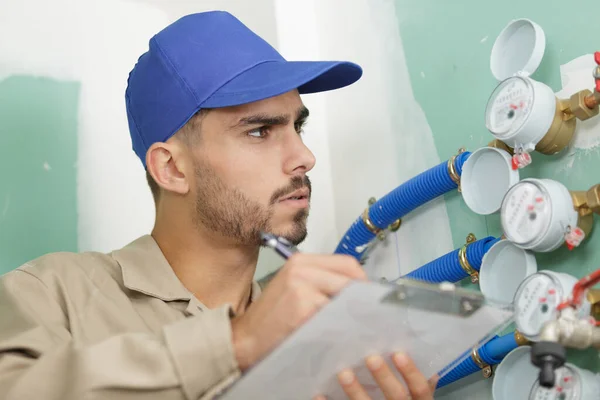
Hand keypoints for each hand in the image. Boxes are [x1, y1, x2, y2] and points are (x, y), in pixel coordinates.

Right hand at [230, 253, 366, 370]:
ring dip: (352, 314)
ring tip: (350, 327)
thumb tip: (359, 292)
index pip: (347, 263)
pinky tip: (336, 336)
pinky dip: (340, 327)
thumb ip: (322, 282)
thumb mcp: (295, 288)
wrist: (245, 339)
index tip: (367, 298)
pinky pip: (335, 316)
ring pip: (346, 298)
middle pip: (350, 278)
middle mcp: (302, 268)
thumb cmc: (272, 318)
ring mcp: (302, 286)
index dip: (362, 281)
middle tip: (365, 315)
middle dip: (361, 299)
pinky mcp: (303, 307)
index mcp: (301, 260)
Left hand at [314, 353, 437, 399]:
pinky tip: (319, 395)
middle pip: (396, 397)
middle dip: (384, 378)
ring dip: (355, 392)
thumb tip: (422, 361)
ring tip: (343, 373)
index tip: (398, 353)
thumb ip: (418, 386)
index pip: (420, 390)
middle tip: (371, 358)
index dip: (411, 373)